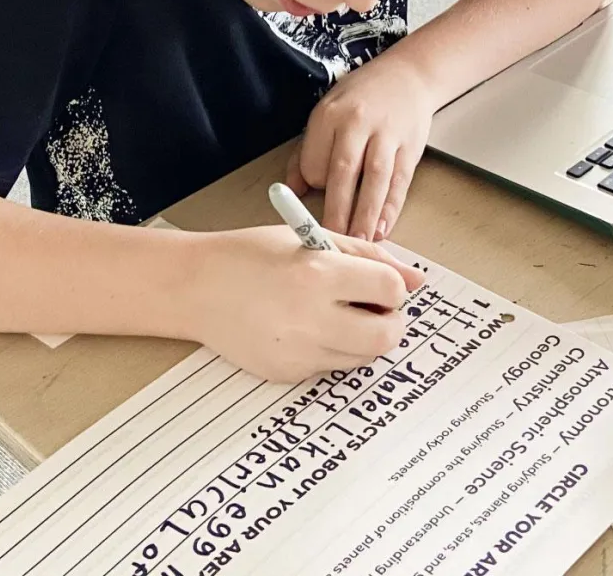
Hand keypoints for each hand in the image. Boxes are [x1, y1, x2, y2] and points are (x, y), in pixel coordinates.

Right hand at [188, 225, 424, 381]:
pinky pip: (330, 367)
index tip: (381, 283)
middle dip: (391, 323)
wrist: (197, 287)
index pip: (390, 290)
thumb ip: (368, 257)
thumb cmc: (254, 254)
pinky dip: (332, 350)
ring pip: (362, 357)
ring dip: (364, 338)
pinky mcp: (285, 374)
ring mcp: (297, 352)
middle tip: (377, 310)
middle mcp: (310, 317)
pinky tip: (308, 327)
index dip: (394, 286)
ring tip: (338, 313)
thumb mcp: (313, 239)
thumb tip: (415, 281)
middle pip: (385, 337)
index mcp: (319, 274)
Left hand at [287, 57, 437, 240]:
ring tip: (358, 242)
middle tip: (331, 242)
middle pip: (345, 171)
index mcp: (330, 114)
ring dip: (366, 214)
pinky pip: (400, 181)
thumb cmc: (362, 96)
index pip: (315, 159)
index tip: (313, 203)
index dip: (313, 185)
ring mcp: (388, 134)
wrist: (409, 74)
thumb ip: (308, 150)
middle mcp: (359, 122)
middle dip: (338, 211)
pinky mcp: (411, 146)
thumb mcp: (327, 110)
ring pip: (375, 179)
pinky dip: (391, 208)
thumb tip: (294, 190)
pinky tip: (383, 227)